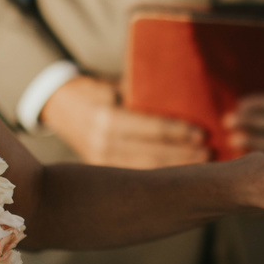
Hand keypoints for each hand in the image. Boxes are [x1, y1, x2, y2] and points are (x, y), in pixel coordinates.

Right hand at [41, 76, 208, 168]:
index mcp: (108, 118)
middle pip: (153, 153)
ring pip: (147, 169)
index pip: (152, 128)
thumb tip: (180, 97)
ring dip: (177, 169)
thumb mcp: (113, 86)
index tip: (202, 134)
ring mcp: (101, 162)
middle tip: (209, 153)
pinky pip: (136, 176)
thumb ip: (140, 94)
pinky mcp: (102, 171)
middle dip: (184, 155)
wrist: (55, 108)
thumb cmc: (93, 91)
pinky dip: (160, 177)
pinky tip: (180, 178)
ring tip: (201, 166)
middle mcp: (103, 143)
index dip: (179, 132)